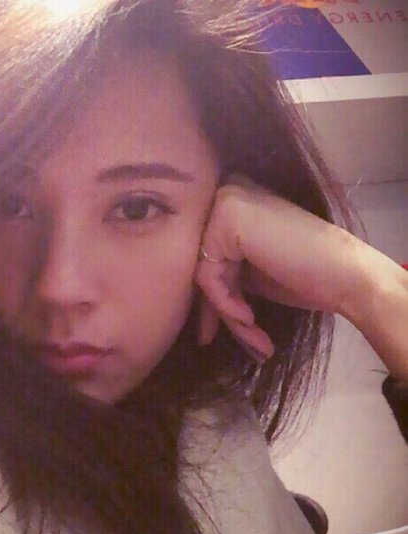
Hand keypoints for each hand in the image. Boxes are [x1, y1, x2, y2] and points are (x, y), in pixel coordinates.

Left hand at [194, 175, 369, 361]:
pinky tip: (249, 317)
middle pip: (200, 263)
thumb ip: (220, 272)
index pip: (204, 255)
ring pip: (202, 272)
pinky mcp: (227, 216)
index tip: (212, 332)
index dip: (211, 297)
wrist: (346, 276)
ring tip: (252, 338)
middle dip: (215, 308)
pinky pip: (208, 274)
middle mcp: (227, 193)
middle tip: (219, 340)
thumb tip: (187, 300)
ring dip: (225, 313)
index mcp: (233, 203)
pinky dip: (226, 302)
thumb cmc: (306, 275)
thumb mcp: (250, 272)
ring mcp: (226, 200)